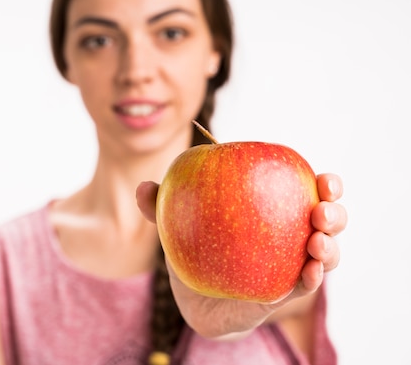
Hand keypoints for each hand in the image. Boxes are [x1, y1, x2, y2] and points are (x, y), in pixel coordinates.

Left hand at [136, 173, 346, 337]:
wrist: (194, 300)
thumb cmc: (196, 251)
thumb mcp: (180, 224)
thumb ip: (162, 206)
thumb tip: (144, 187)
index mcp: (275, 211)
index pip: (308, 192)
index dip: (326, 185)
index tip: (323, 179)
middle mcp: (291, 237)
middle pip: (328, 222)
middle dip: (335, 214)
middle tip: (321, 211)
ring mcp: (291, 266)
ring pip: (326, 256)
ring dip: (330, 247)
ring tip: (316, 242)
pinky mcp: (282, 293)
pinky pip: (303, 286)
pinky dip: (311, 279)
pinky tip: (307, 273)